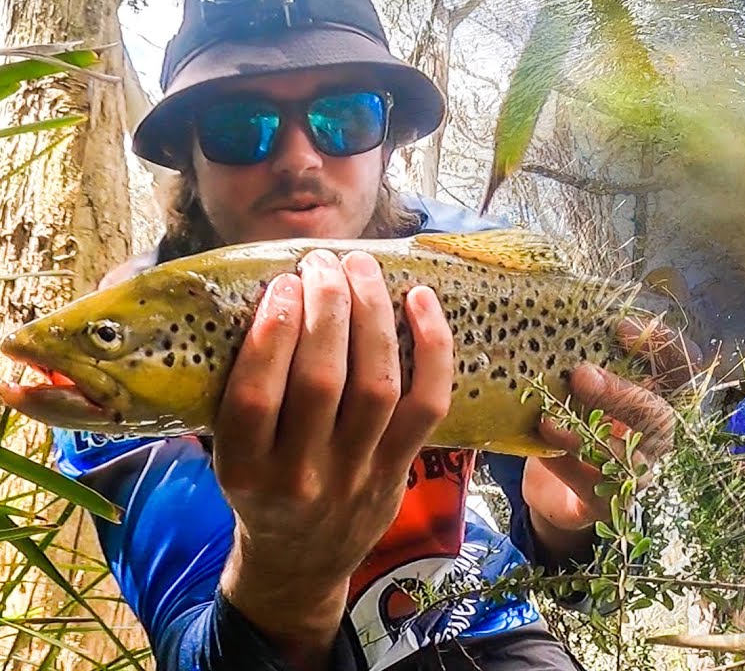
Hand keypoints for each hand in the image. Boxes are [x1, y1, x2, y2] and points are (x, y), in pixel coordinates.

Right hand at [214, 250, 453, 670]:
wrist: (299, 563)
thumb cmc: (260, 488)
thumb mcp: (230, 453)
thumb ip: (241, 392)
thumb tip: (262, 295)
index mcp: (244, 469)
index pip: (256, 396)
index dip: (271, 334)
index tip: (281, 285)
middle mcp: (302, 476)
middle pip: (322, 381)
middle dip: (325, 310)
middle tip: (322, 264)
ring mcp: (358, 474)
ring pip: (377, 386)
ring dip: (372, 317)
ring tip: (360, 269)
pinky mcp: (400, 470)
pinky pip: (428, 404)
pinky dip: (432, 349)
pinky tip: (420, 300)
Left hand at [522, 317, 700, 562]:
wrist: (555, 488)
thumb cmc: (573, 420)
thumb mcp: (579, 386)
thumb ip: (581, 362)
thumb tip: (555, 326)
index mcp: (653, 396)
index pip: (679, 368)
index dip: (662, 347)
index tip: (624, 329)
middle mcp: (654, 436)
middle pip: (657, 415)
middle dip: (621, 393)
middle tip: (581, 373)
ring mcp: (636, 473)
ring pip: (629, 457)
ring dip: (588, 434)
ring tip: (549, 418)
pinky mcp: (609, 504)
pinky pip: (593, 484)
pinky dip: (566, 462)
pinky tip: (545, 441)